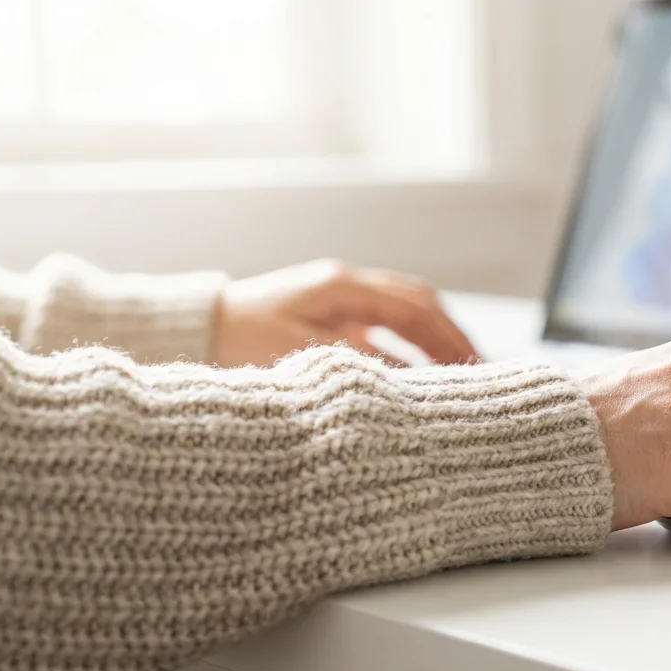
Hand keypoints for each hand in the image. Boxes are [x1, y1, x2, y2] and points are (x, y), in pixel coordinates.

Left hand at [213, 260, 476, 367]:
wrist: (189, 331)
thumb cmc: (232, 344)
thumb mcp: (297, 360)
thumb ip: (358, 368)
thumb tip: (412, 383)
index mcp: (340, 288)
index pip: (414, 309)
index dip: (450, 338)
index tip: (476, 366)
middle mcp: (345, 288)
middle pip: (418, 305)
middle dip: (451, 338)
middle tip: (481, 372)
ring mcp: (338, 303)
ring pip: (403, 317)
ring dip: (433, 344)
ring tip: (460, 378)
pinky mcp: (328, 322)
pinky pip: (381, 334)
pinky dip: (406, 354)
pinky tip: (420, 381)